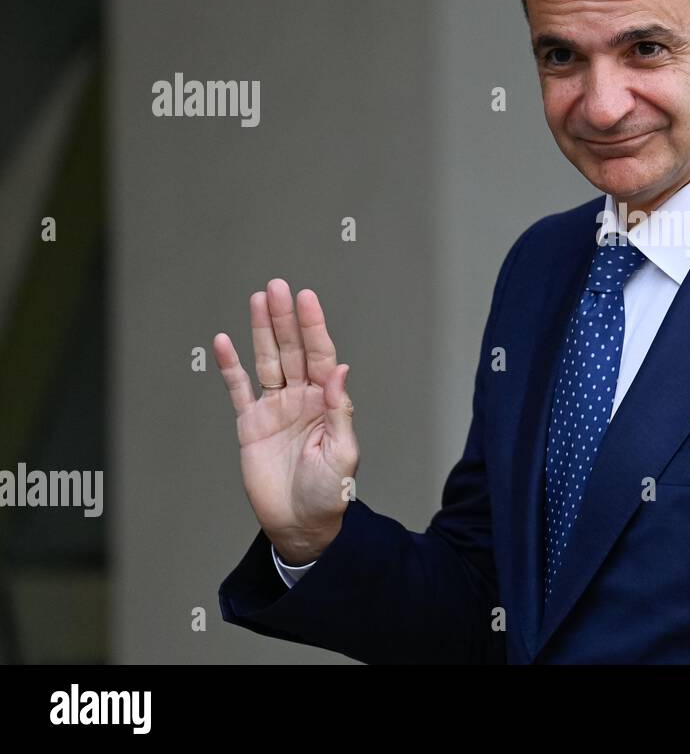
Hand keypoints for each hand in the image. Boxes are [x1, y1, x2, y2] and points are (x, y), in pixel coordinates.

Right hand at [214, 278, 357, 563]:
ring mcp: (275, 408)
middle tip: (277, 286)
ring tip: (258, 299)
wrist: (300, 524)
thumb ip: (340, 412)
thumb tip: (341, 371)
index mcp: (327, 401)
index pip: (320, 355)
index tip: (306, 297)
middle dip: (285, 318)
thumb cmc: (329, 492)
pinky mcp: (251, 424)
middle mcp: (301, 398)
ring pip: (267, 361)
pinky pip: (239, 389)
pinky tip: (224, 341)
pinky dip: (231, 366)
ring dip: (262, 331)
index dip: (313, 326)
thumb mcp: (342, 453)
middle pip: (292, 349)